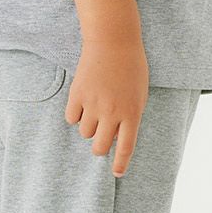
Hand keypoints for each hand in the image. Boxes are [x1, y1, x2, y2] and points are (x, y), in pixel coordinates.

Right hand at [64, 36, 149, 177]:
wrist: (113, 39)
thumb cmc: (131, 65)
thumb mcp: (140, 93)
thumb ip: (131, 116)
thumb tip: (117, 137)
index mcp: (132, 113)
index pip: (125, 149)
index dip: (120, 164)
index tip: (117, 173)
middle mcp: (112, 112)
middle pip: (99, 147)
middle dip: (99, 146)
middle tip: (101, 135)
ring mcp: (93, 104)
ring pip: (84, 133)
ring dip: (88, 125)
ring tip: (94, 107)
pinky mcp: (77, 94)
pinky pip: (71, 118)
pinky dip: (75, 114)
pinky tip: (82, 101)